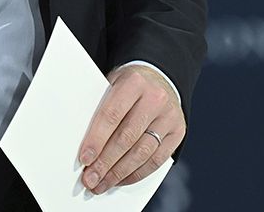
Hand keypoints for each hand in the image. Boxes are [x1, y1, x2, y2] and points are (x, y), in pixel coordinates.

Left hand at [76, 65, 184, 194]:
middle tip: (90, 179)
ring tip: (102, 184)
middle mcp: (155, 98)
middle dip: (106, 162)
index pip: (112, 114)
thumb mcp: (113, 84)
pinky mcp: (178, 133)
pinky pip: (156, 160)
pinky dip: (136, 174)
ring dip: (119, 173)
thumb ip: (101, 108)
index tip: (85, 158)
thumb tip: (85, 145)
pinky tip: (121, 179)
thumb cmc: (129, 86)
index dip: (97, 139)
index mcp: (134, 82)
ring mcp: (169, 117)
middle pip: (127, 137)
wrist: (160, 79)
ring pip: (142, 153)